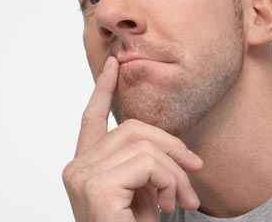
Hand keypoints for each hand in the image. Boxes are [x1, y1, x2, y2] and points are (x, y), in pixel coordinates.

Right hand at [62, 56, 202, 221]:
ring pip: (144, 143)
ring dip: (175, 171)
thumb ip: (146, 168)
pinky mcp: (96, 187)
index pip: (91, 119)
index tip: (113, 65)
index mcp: (85, 167)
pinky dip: (168, 181)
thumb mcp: (143, 197)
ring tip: (182, 200)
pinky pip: (148, 163)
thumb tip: (172, 149)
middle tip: (195, 172)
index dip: (103, 89)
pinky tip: (167, 206)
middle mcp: (77, 167)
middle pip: (131, 128)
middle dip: (171, 145)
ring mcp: (83, 176)